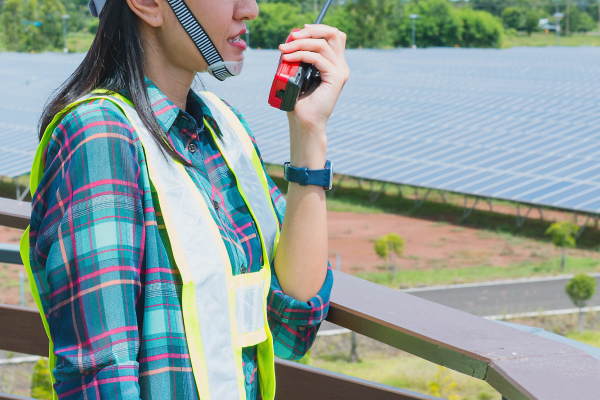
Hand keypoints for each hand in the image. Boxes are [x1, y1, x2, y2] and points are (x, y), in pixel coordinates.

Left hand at [278, 24, 348, 165]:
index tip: (297, 32)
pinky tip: (289, 58)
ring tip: (285, 49)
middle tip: (292, 36)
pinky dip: (301, 55)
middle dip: (311, 30)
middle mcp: (340, 65)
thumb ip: (299, 56)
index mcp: (334, 63)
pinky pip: (318, 58)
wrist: (304, 121)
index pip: (333, 36)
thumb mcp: (298, 72)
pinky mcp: (336, 78)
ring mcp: (340, 71)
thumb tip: (290, 39)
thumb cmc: (299, 100)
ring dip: (301, 43)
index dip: (316, 29)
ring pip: (324, 43)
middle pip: (334, 34)